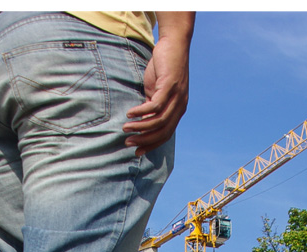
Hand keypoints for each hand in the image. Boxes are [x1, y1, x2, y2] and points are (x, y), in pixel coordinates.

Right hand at [122, 35, 190, 155]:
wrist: (174, 44)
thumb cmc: (163, 68)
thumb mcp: (156, 91)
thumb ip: (151, 106)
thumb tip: (141, 121)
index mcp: (178, 109)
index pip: (166, 134)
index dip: (151, 145)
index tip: (137, 152)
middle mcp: (180, 106)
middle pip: (163, 131)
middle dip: (144, 140)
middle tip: (128, 142)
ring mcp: (177, 96)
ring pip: (159, 120)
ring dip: (141, 126)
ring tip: (126, 127)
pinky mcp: (170, 85)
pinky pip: (155, 105)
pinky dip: (142, 112)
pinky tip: (131, 113)